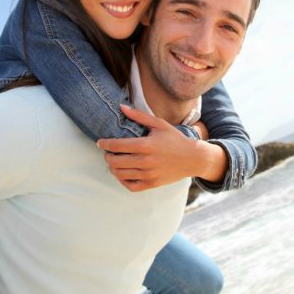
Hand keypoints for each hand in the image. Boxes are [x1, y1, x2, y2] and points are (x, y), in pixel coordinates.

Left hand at [96, 105, 223, 191]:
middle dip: (107, 156)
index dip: (105, 144)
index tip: (100, 142)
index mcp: (146, 145)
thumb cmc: (175, 139)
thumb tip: (121, 107)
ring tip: (113, 162)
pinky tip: (122, 173)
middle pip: (116, 162)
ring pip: (121, 174)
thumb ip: (139, 116)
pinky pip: (131, 186)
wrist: (192, 158)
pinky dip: (122, 181)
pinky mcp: (152, 184)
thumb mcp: (159, 124)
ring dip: (113, 168)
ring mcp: (149, 174)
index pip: (118, 145)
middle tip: (107, 152)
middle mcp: (146, 161)